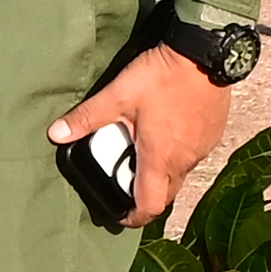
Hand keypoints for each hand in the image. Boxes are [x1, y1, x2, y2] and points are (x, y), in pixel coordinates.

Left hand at [53, 43, 234, 226]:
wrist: (205, 53)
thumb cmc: (162, 77)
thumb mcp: (118, 95)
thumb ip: (87, 117)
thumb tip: (56, 134)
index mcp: (160, 159)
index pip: (149, 205)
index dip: (133, 218)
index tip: (120, 215)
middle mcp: (185, 160)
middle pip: (166, 194)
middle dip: (146, 196)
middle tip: (125, 183)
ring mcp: (202, 148)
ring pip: (180, 174)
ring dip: (161, 173)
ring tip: (142, 153)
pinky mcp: (213, 133)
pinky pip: (194, 155)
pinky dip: (177, 154)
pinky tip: (165, 133)